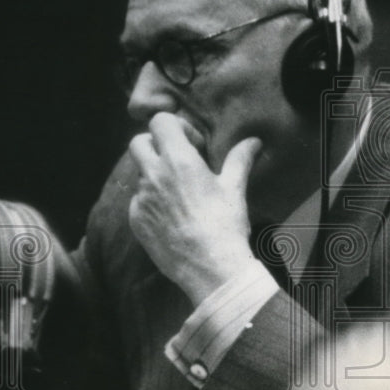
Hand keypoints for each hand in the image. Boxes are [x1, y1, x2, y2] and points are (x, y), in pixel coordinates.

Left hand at [128, 113, 261, 303]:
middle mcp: (154, 175)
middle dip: (154, 146)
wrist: (210, 267)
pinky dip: (151, 202)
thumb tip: (253, 142)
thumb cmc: (225, 225)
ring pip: (140, 174)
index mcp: (178, 160)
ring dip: (155, 176)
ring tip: (180, 195)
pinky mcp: (136, 220)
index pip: (159, 122)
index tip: (193, 145)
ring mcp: (141, 199)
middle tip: (177, 162)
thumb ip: (240, 159)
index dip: (176, 128)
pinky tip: (173, 217)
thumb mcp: (235, 188)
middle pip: (139, 143)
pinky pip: (138, 201)